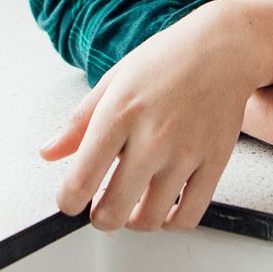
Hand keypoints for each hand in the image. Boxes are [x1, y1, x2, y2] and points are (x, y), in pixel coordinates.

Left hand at [39, 5, 263, 231]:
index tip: (70, 201)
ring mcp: (186, 153)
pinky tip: (164, 207)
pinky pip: (189, 215)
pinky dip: (171, 223)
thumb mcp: (114, 81)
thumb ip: (79, 122)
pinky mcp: (214, 162)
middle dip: (99, 218)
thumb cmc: (167, 60)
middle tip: (100, 209)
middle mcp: (152, 137)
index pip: (81, 179)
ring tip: (132, 207)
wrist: (224, 48)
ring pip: (150, 219)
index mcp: (119, 114)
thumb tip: (48, 153)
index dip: (68, 201)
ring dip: (134, 222)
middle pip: (113, 211)